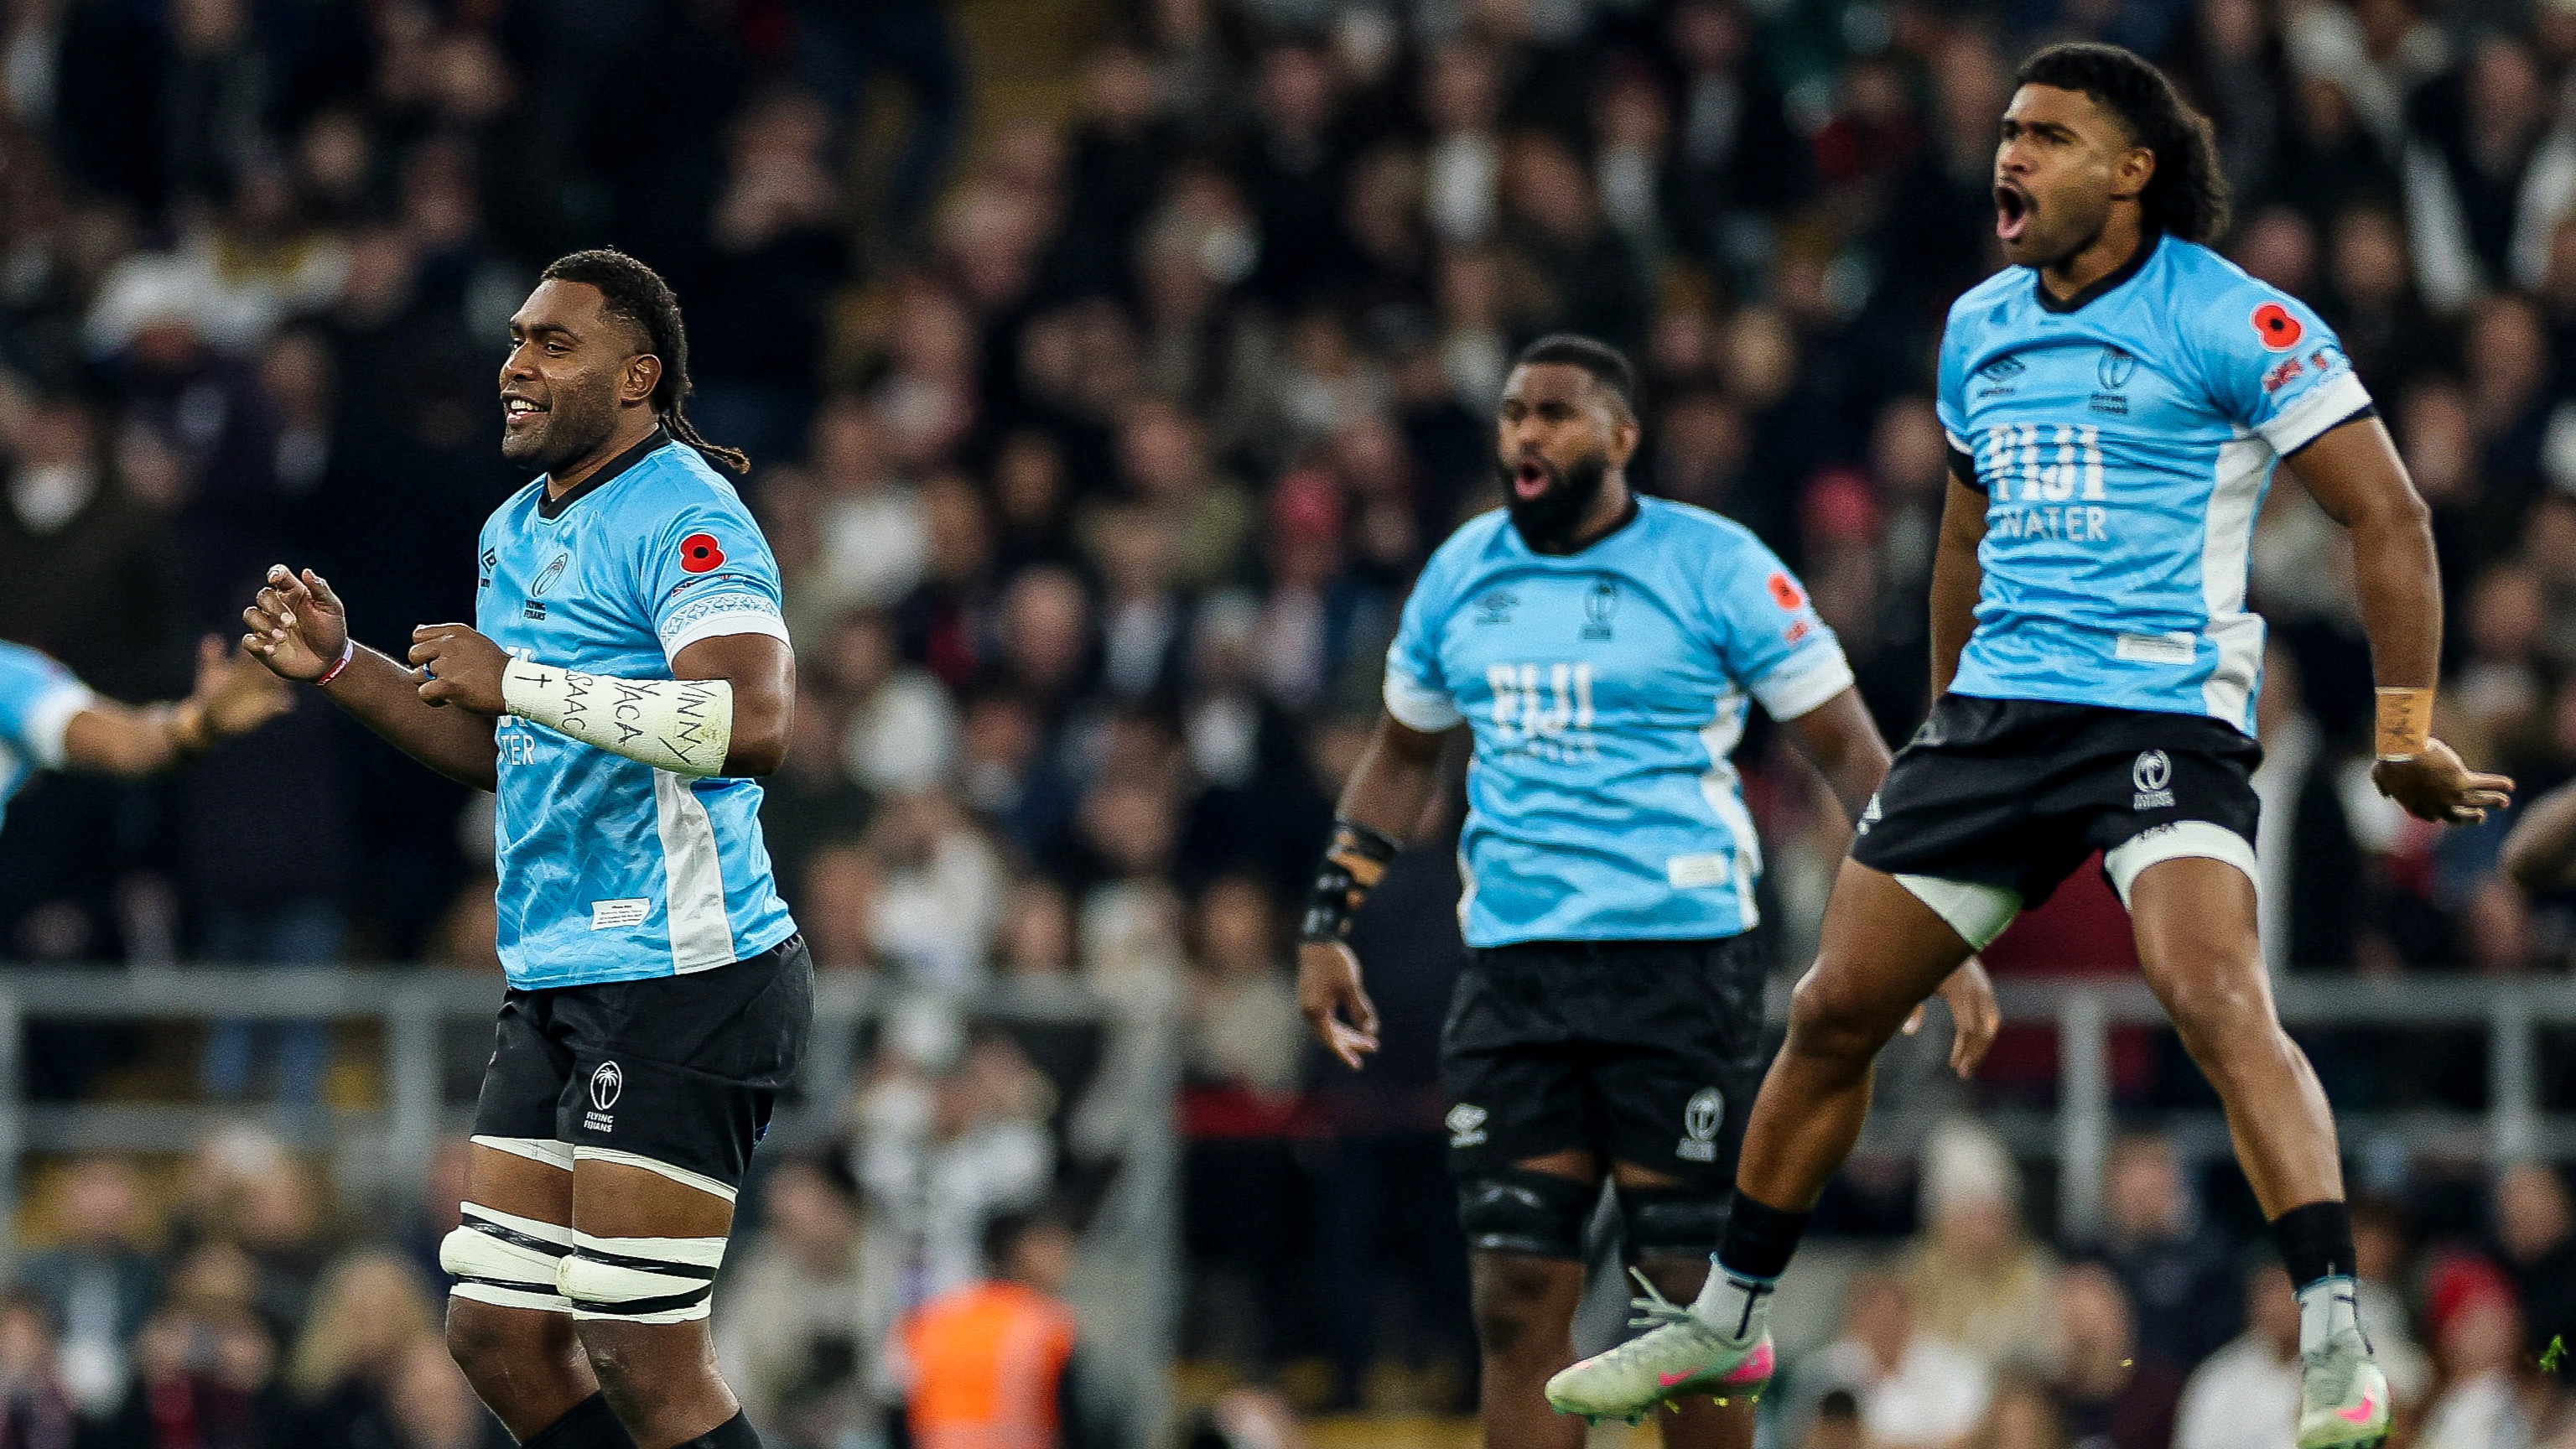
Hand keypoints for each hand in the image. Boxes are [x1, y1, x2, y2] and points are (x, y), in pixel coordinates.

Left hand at [186, 635, 289, 739]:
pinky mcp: (270, 707)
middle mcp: (259, 676)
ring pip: (282, 683)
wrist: (211, 718)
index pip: (257, 648)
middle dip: (278, 658)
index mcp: (246, 664)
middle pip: (273, 663)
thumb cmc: (209, 693)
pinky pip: (282, 705)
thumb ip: (211, 656)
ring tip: (286, 681)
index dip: (261, 641)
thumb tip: (212, 637)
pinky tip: (285, 706)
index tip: (264, 636)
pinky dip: (285, 705)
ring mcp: (266, 691)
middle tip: (282, 655)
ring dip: (285, 681)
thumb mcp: (211, 673)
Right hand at [241, 566, 350, 681]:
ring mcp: (268, 625)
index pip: (279, 575)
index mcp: (294, 594)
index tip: (275, 579)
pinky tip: (272, 649)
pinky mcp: (262, 645)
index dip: (275, 573)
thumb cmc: (331, 632)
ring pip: (250, 614)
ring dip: (263, 625)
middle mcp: (277, 607)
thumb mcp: (332, 609)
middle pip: (263, 595)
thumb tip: (307, 571)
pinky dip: (257, 643)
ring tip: (281, 638)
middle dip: (274, 607)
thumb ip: (320, 590)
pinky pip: (248, 640)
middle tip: (290, 622)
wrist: (330, 661)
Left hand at [409, 625, 509, 712]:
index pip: (418, 635)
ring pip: (417, 676)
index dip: (425, 649)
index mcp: (456, 632)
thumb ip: (446, 636)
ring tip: (451, 688)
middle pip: (414, 655)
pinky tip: (448, 700)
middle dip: (424, 667)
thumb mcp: (474, 641)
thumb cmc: (496, 668)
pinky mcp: (448, 685)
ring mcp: (448, 665)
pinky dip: (433, 700)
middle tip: (443, 676)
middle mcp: (450, 645)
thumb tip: (418, 628)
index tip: (439, 659)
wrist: (516, 687)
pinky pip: (424, 693)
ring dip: (430, 685)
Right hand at [1297, 939, 1380, 1070]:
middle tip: (1373, 1047)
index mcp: (1316, 1011)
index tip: (1358, 1065)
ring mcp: (1308, 1004)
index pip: (1331, 1040)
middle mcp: (1308, 1011)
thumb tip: (1370, 1030)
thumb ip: (1360, 1010)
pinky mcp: (1311, 998)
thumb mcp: (1351, 987)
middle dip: (1351, 1043)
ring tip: (1367, 1039)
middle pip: (1330, 1036)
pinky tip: (1351, 1026)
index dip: (1345, 1053)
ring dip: (1346, 1034)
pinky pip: (1325, 1019)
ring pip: (1327, 1028)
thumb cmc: (1334, 963)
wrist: (1317, 941)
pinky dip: (1338, 1025)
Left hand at [1901, 956, 1999, 1077]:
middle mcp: (1975, 988)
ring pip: (1992, 1024)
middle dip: (1975, 1053)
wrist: (1940, 936)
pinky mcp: (1985, 987)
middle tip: (1963, 1073)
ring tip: (1967, 1063)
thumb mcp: (1912, 982)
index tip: (1956, 1068)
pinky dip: (1984, 1033)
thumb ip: (1911, 1007)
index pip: (1968, 1028)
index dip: (1964, 1050)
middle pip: (1983, 1029)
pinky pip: (1991, 1015)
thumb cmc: (1918, 960)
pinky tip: (1970, 1046)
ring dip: (1982, 1046)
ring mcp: (1983, 986)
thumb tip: (1908, 1032)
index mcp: (1958, 989)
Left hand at [2372, 738, 2513, 824]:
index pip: (2434, 817)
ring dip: (2493, 802)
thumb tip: (2385, 794)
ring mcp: (2451, 795)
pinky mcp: (2462, 780)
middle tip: (2481, 816)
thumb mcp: (2380, 777)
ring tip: (2505, 802)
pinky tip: (2510, 785)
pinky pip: (2485, 784)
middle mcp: (2437, 806)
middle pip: (2459, 818)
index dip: (2442, 815)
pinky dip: (2499, 784)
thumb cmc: (2390, 761)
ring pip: (2477, 802)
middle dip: (2472, 818)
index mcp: (2418, 807)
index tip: (2449, 811)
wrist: (2402, 752)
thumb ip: (2384, 787)